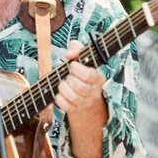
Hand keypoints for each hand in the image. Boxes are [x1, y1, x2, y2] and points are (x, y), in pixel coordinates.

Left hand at [55, 39, 108, 157]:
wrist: (84, 91)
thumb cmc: (82, 69)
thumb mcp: (82, 56)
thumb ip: (76, 47)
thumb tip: (69, 54)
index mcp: (98, 78)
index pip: (89, 75)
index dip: (77, 69)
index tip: (72, 65)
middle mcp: (94, 92)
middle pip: (79, 87)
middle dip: (68, 79)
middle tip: (67, 75)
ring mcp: (85, 102)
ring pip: (73, 97)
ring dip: (63, 88)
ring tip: (63, 83)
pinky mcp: (76, 109)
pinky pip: (65, 106)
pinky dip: (59, 98)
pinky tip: (60, 93)